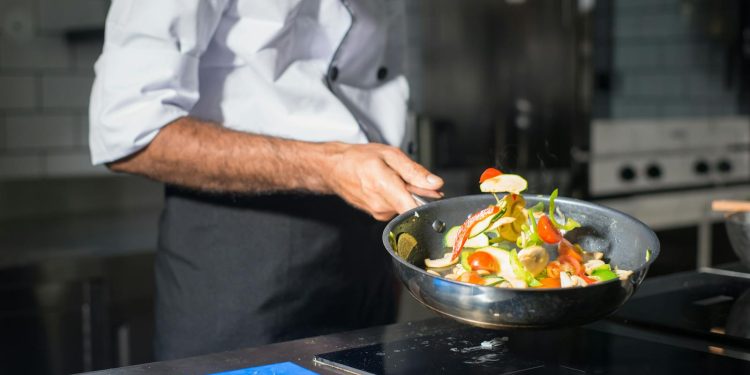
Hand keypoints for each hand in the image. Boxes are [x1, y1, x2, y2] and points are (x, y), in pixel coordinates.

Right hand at [325, 143, 443, 220]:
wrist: (335, 168)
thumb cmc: (359, 158)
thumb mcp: (390, 155)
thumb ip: (414, 171)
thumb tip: (435, 183)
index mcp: (385, 187)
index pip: (414, 210)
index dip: (429, 204)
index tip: (435, 196)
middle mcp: (381, 205)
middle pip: (413, 205)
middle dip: (417, 192)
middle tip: (408, 177)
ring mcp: (378, 212)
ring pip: (405, 206)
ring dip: (406, 194)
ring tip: (393, 179)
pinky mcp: (377, 215)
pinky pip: (396, 208)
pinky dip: (398, 197)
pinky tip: (388, 186)